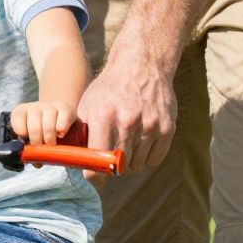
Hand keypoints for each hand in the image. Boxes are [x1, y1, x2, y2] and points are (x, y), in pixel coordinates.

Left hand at [9, 99, 79, 145]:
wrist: (59, 112)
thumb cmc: (42, 128)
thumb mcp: (32, 135)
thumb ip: (30, 147)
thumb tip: (36, 162)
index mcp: (21, 112)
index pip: (17, 121)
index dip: (23, 136)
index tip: (27, 143)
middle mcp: (34, 108)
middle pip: (34, 128)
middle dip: (38, 143)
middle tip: (42, 149)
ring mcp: (50, 107)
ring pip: (48, 126)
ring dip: (50, 140)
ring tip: (51, 144)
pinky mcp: (65, 109)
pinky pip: (62, 123)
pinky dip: (61, 132)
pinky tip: (61, 134)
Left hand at [77, 41, 176, 171]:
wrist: (142, 64)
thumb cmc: (111, 87)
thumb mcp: (88, 103)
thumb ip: (81, 132)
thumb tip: (74, 159)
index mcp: (104, 116)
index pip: (97, 160)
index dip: (94, 175)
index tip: (93, 177)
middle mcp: (128, 121)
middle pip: (118, 166)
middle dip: (112, 168)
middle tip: (109, 162)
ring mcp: (150, 125)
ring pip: (136, 165)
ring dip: (129, 164)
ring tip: (124, 152)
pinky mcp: (167, 128)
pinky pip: (154, 159)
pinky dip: (146, 159)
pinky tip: (139, 149)